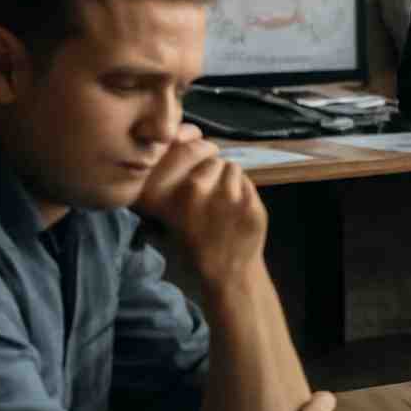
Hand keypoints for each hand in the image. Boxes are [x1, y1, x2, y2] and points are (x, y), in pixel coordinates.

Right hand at [134, 123, 266, 286]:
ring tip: (222, 203)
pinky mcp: (248, 201)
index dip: (185, 145)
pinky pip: (246, 180)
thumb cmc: (192, 242)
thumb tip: (174, 139)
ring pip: (229, 166)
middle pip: (206, 153)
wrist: (226, 272)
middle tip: (210, 188)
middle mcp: (190, 190)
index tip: (190, 157)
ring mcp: (222, 196)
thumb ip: (162, 183)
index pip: (177, 147)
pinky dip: (244, 191)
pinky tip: (237, 211)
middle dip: (209, 164)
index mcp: (163, 194)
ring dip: (227, 180)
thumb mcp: (162, 217)